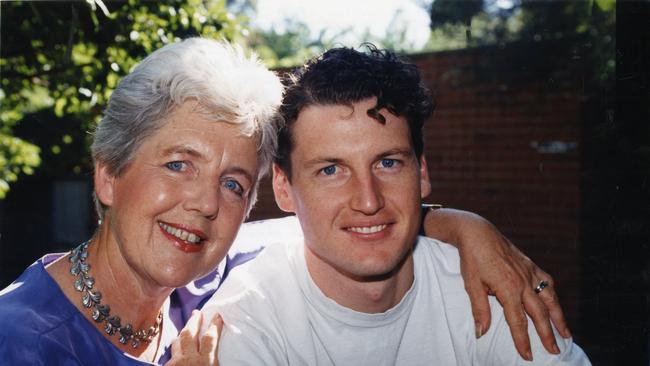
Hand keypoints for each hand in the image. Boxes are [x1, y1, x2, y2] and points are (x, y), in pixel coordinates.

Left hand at [167, 310, 222, 365]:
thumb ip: (215, 360)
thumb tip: (220, 354)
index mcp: (205, 362)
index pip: (210, 338)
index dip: (214, 325)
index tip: (217, 316)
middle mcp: (189, 359)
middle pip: (189, 333)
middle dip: (193, 320)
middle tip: (197, 313)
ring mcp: (175, 362)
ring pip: (177, 342)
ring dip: (182, 334)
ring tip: (187, 328)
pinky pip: (171, 354)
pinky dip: (176, 348)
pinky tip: (177, 348)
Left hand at [422, 208, 570, 359]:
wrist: (478, 232)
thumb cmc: (472, 259)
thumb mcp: (471, 285)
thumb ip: (479, 310)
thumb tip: (481, 333)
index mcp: (508, 289)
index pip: (518, 321)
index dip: (523, 340)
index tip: (528, 355)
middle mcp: (523, 282)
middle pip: (539, 313)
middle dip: (547, 334)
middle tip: (554, 351)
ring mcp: (529, 272)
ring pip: (549, 299)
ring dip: (559, 317)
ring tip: (566, 334)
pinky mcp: (530, 265)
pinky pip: (547, 282)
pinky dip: (553, 295)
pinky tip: (555, 304)